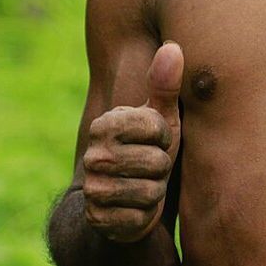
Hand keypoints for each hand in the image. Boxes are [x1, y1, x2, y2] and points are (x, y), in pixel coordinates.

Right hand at [82, 42, 183, 242]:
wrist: (127, 203)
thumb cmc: (150, 151)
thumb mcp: (162, 119)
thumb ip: (164, 84)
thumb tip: (172, 47)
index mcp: (105, 125)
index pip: (156, 127)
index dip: (165, 137)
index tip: (156, 140)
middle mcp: (94, 155)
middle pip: (156, 162)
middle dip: (161, 169)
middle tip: (151, 168)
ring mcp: (93, 188)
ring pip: (150, 192)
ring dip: (155, 193)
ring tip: (145, 186)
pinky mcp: (98, 218)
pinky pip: (139, 218)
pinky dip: (144, 217)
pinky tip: (135, 209)